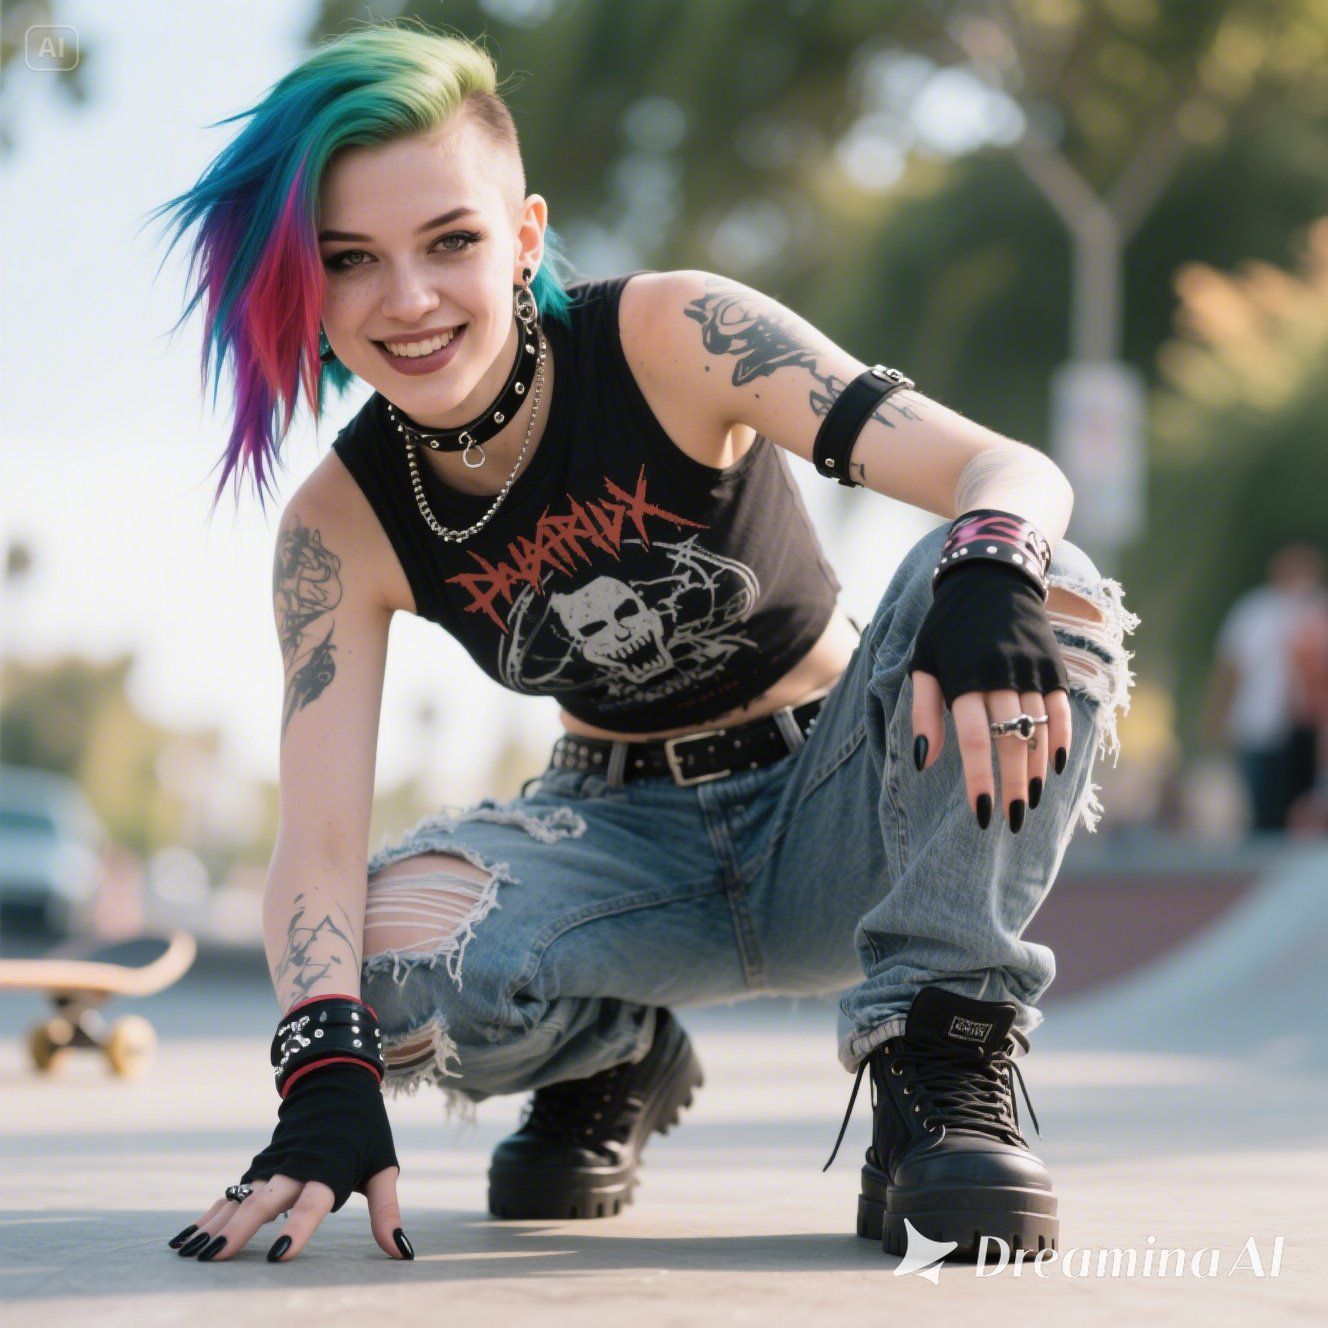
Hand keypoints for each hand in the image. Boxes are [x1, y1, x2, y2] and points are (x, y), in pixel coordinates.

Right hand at [167, 1064, 410, 1262]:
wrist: (335, 1083)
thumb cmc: (365, 1131)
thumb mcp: (382, 1167)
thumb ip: (388, 1212)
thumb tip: (402, 1253)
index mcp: (331, 1167)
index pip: (314, 1202)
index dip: (298, 1228)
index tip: (279, 1256)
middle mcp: (297, 1165)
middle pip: (265, 1199)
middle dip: (240, 1229)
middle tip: (214, 1258)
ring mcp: (273, 1164)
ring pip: (240, 1197)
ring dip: (215, 1224)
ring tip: (190, 1254)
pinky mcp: (259, 1165)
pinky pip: (230, 1194)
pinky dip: (208, 1215)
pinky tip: (186, 1240)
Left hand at [907, 561, 1070, 830]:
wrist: (991, 579)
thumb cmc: (948, 629)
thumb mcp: (923, 663)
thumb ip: (922, 712)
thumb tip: (921, 760)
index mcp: (964, 678)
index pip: (975, 740)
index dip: (979, 779)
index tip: (980, 813)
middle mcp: (1000, 675)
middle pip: (1010, 742)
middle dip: (1010, 785)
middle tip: (1011, 820)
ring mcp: (1031, 670)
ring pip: (1037, 730)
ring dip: (1034, 770)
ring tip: (1029, 800)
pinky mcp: (1052, 665)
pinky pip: (1060, 709)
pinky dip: (1061, 739)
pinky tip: (1054, 768)